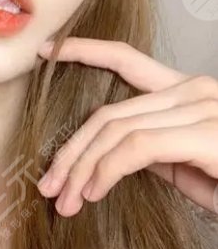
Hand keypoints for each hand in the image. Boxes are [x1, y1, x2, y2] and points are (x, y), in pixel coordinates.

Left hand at [35, 37, 217, 216]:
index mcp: (187, 91)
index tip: (46, 52)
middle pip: (108, 112)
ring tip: (65, 198)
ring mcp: (201, 107)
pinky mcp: (205, 133)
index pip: (126, 60)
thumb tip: (113, 148)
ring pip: (114, 130)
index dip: (84, 50)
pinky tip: (93, 193)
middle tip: (48, 182)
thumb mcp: (189, 164)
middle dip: (72, 149)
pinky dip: (106, 171)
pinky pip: (136, 148)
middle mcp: (193, 90)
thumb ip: (152, 147)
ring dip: (82, 168)